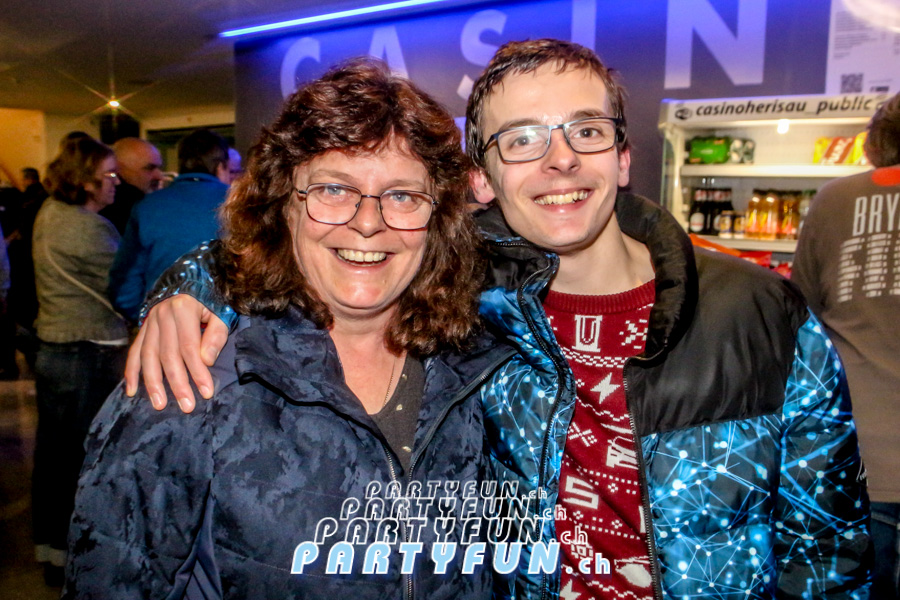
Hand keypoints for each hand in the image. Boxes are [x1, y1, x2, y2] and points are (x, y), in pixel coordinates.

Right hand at [124, 295, 228, 412]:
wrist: (190, 279)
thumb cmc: (210, 300)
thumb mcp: (220, 312)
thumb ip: (216, 335)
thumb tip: (207, 361)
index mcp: (183, 309)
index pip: (190, 348)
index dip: (198, 372)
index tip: (206, 393)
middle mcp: (162, 315)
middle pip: (168, 355)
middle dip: (177, 383)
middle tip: (186, 406)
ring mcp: (150, 321)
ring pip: (148, 356)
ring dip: (153, 383)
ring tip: (159, 404)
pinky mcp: (143, 327)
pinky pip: (134, 351)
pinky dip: (131, 372)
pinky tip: (131, 391)